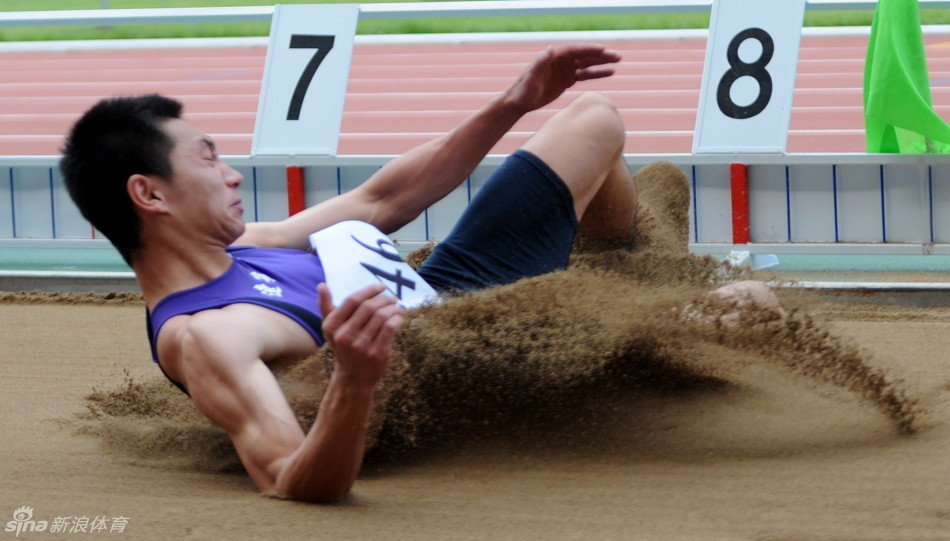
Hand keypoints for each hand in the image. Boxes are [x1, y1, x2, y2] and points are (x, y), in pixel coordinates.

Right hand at [318, 283, 404, 383]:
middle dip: (384, 299)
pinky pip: (390, 328)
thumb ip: (326, 307)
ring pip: (382, 316)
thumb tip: (321, 285)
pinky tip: (398, 317)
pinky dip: (397, 319)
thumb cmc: (343, 347)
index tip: (381, 286)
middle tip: (392, 298)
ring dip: (393, 308)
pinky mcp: (377, 353)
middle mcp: (344, 336)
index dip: (369, 290)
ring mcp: (361, 346)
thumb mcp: (331, 329)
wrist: (353, 377)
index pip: (353, 300)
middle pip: (369, 307)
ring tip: (396, 307)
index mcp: (332, 326)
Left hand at [505, 43, 620, 113]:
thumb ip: (540, 63)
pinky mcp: (567, 80)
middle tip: (617, 55)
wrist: (519, 102)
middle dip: (601, 54)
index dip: (588, 49)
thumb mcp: (530, 78)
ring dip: (602, 62)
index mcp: (553, 57)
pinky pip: (585, 75)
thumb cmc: (522, 91)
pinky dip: (597, 73)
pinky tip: (610, 72)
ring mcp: (565, 69)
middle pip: (584, 54)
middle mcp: (561, 60)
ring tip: (618, 61)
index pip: (574, 50)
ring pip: (587, 63)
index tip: (602, 50)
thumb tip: (550, 48)